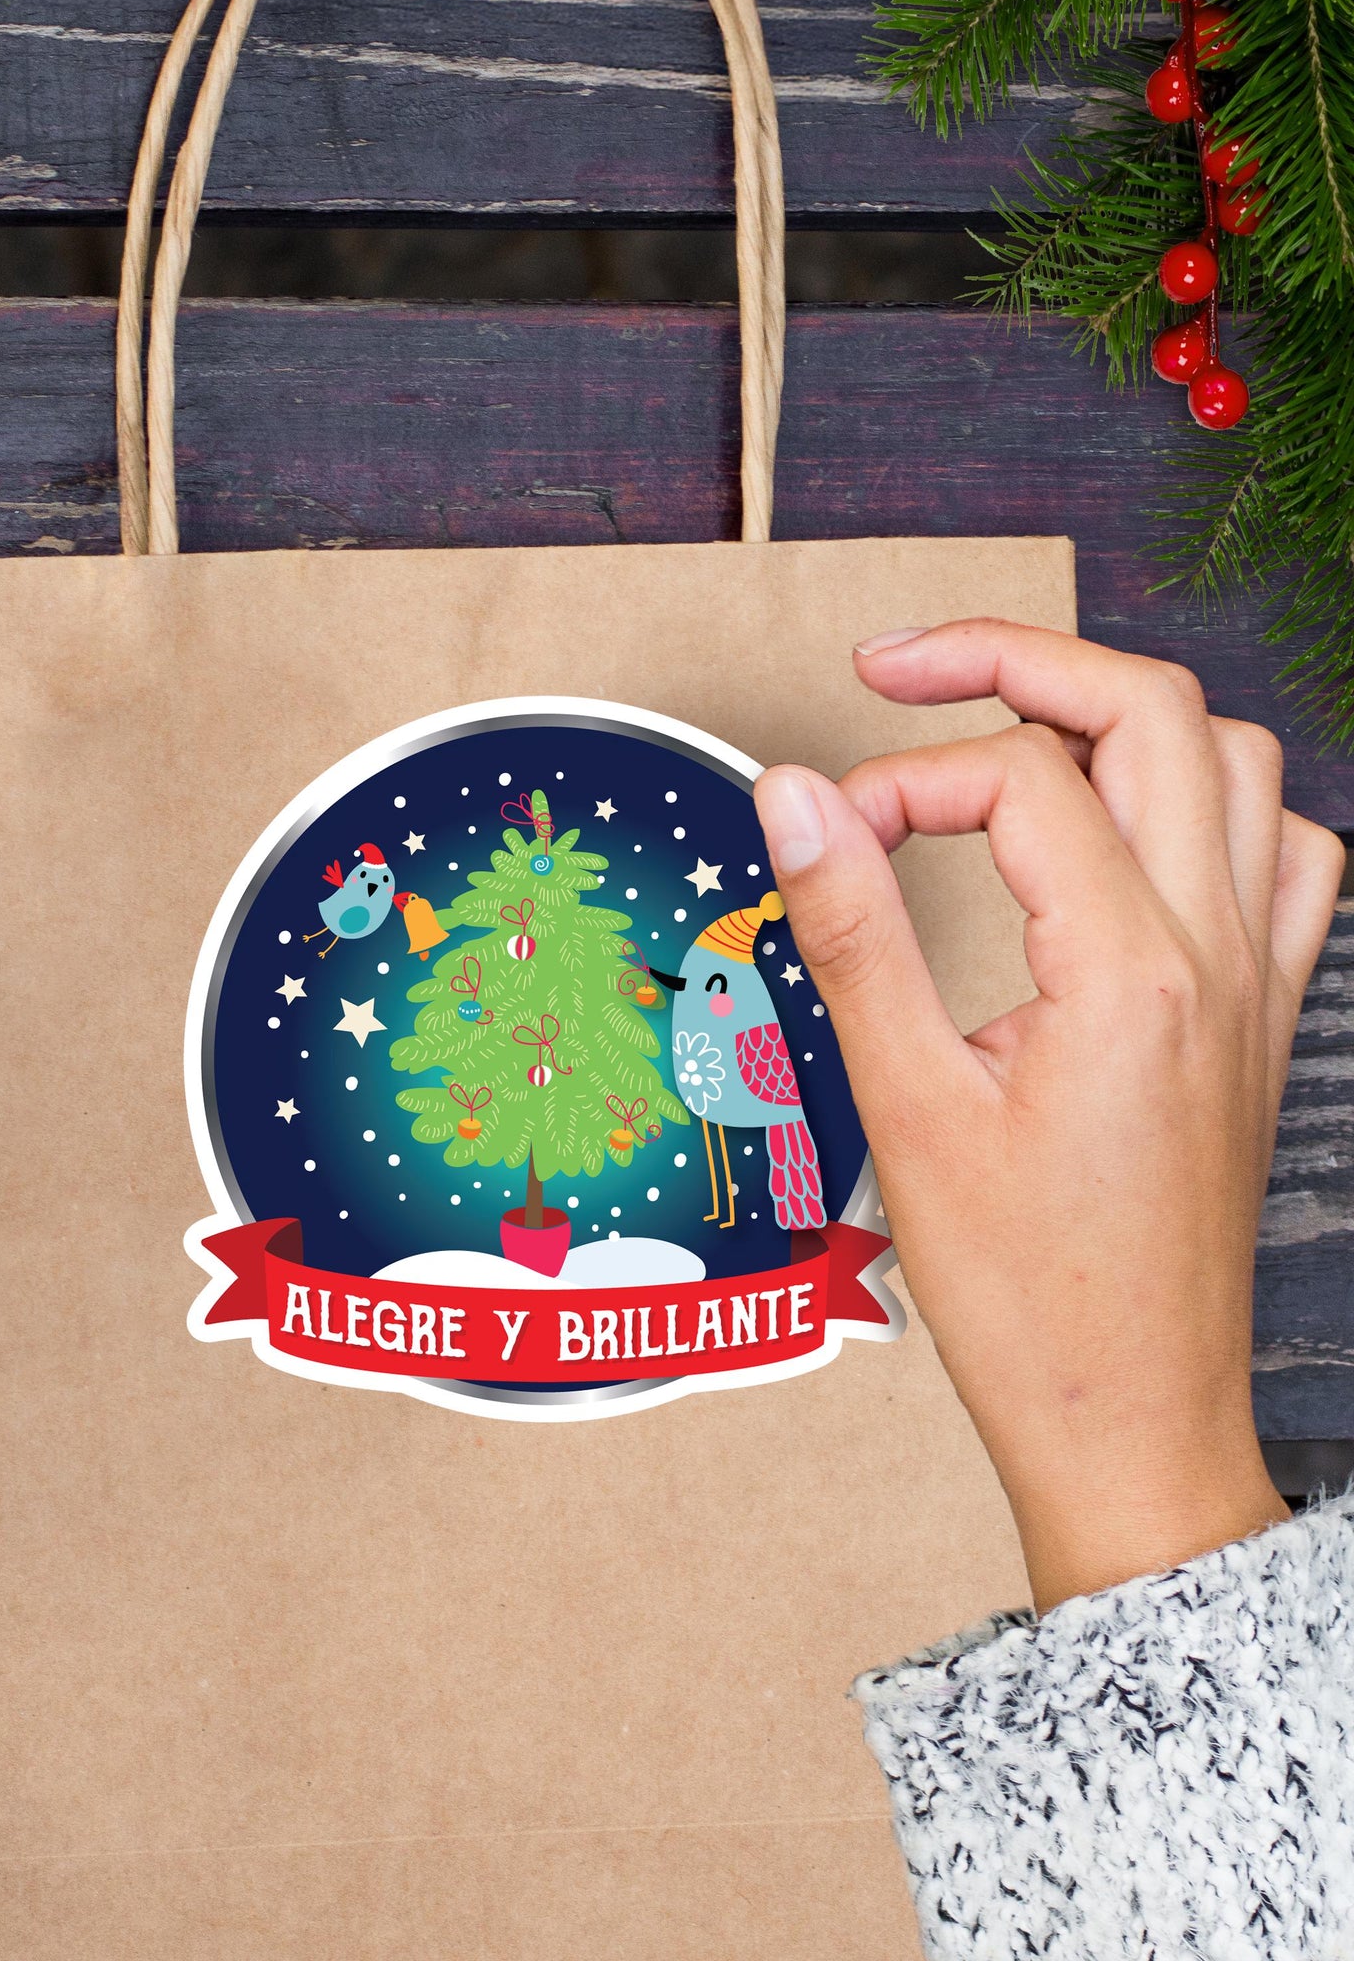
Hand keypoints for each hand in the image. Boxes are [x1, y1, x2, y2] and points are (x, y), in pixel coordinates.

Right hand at [753, 621, 1341, 1612]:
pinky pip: (1287, 855)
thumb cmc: (1026, 1295)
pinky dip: (1212, 804)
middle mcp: (1217, 954)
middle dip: (1014, 660)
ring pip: (1234, 762)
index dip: (897, 778)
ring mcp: (1259, 982)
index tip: (823, 835)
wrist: (1132, 1421)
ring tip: (1010, 739)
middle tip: (899, 670)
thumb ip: (853, 930)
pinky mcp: (1261, 1020)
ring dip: (1121, 718)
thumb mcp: (908, 1106)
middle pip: (1150, 710)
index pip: (1014, 780)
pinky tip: (1134, 838)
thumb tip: (794, 796)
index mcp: (1129, 971)